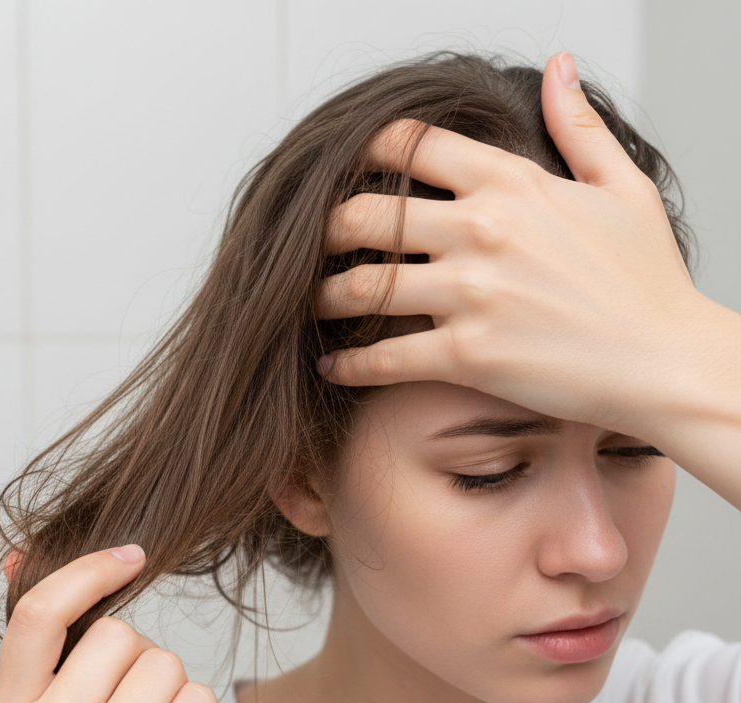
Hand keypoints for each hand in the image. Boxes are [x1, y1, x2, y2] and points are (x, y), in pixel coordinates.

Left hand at [315, 51, 716, 439]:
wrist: (665, 360)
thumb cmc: (646, 281)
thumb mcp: (621, 188)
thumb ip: (578, 127)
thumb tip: (557, 67)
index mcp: (511, 184)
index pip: (411, 147)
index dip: (363, 155)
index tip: (339, 174)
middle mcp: (483, 230)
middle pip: (366, 214)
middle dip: (325, 229)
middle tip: (307, 245)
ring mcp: (472, 294)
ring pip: (363, 286)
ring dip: (324, 297)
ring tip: (308, 304)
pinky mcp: (468, 355)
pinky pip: (385, 357)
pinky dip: (350, 364)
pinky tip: (331, 365)